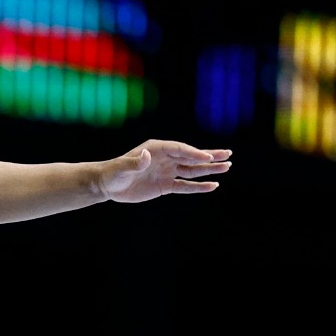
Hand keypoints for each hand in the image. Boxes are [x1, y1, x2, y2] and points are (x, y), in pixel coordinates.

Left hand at [100, 140, 230, 202]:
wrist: (108, 185)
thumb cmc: (113, 173)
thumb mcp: (122, 168)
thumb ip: (135, 162)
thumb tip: (146, 155)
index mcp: (157, 149)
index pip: (179, 150)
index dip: (193, 153)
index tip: (207, 157)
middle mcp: (165, 158)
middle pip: (191, 157)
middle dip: (209, 156)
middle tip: (228, 154)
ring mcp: (167, 172)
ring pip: (192, 170)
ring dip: (209, 170)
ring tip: (226, 167)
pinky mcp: (166, 185)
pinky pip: (185, 186)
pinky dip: (198, 187)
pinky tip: (212, 186)